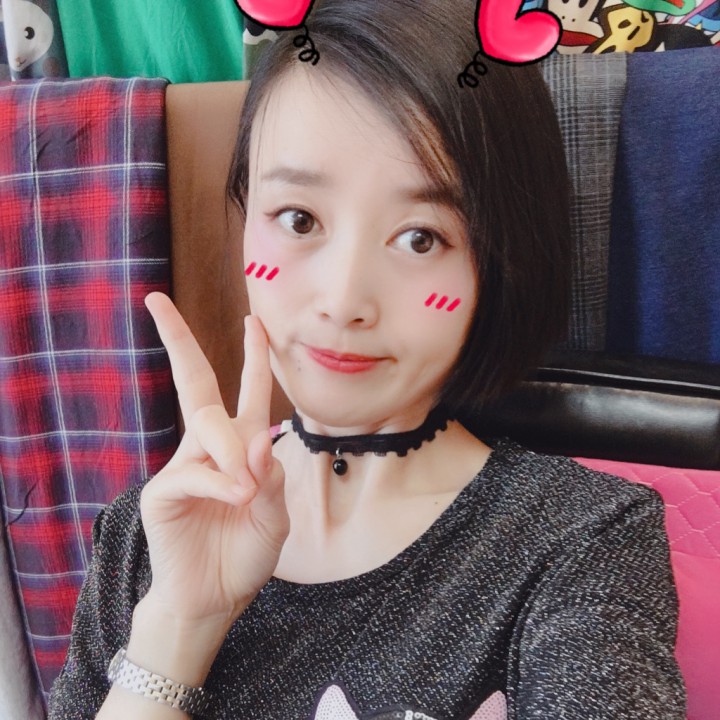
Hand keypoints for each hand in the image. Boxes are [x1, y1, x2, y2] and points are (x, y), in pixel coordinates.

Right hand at [139, 292, 288, 626]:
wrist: (215, 598)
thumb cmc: (245, 553)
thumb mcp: (275, 515)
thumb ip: (271, 477)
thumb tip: (260, 439)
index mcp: (241, 447)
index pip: (246, 391)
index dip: (252, 356)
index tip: (253, 320)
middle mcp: (208, 447)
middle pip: (194, 382)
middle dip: (178, 340)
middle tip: (157, 301)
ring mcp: (183, 465)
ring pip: (206, 427)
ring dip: (231, 451)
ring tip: (246, 491)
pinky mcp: (163, 490)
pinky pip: (193, 471)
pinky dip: (219, 482)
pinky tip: (234, 498)